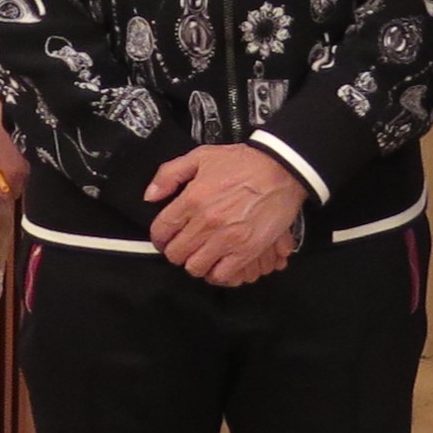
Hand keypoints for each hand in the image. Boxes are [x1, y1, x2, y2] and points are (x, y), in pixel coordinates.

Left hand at [144, 143, 304, 286]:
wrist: (281, 169)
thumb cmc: (243, 162)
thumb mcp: (201, 157)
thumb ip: (169, 174)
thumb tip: (150, 196)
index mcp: (192, 199)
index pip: (161, 230)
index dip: (159, 238)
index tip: (165, 239)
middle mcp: (206, 222)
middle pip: (176, 254)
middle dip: (176, 251)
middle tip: (185, 246)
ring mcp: (227, 239)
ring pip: (195, 267)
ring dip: (196, 263)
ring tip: (202, 255)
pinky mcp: (247, 250)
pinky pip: (222, 275)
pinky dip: (217, 273)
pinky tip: (219, 263)